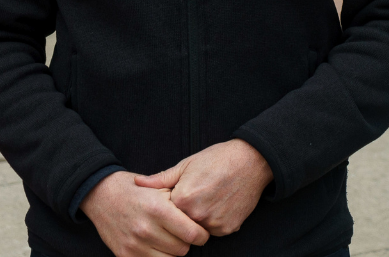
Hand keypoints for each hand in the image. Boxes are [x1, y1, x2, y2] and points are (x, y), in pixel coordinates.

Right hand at [80, 170, 209, 256]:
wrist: (101, 195)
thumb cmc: (134, 189)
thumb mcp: (158, 187)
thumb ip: (180, 201)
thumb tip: (202, 214)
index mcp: (157, 209)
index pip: (192, 234)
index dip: (201, 234)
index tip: (200, 231)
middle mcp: (146, 229)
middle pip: (182, 249)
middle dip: (186, 242)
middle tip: (182, 232)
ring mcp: (134, 245)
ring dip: (173, 251)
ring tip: (168, 237)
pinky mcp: (125, 256)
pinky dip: (158, 256)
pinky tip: (157, 244)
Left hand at [134, 139, 272, 236]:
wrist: (250, 161)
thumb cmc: (217, 158)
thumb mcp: (186, 164)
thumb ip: (160, 179)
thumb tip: (137, 183)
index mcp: (183, 199)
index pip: (166, 213)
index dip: (171, 203)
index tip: (178, 192)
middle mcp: (197, 215)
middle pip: (181, 224)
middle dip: (184, 214)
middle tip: (196, 195)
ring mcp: (214, 224)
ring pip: (197, 229)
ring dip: (199, 218)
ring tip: (208, 197)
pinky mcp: (228, 228)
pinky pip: (214, 230)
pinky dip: (215, 221)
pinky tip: (220, 203)